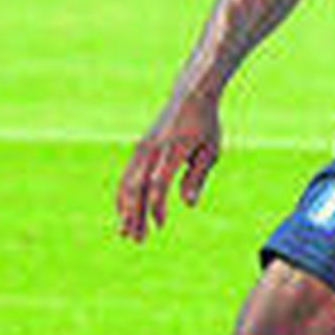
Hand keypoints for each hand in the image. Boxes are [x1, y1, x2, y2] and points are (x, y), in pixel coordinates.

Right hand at [117, 89, 221, 241]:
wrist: (190, 95)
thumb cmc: (205, 125)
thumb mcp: (210, 149)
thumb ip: (197, 176)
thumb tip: (188, 204)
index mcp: (173, 149)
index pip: (158, 183)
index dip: (156, 206)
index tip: (159, 225)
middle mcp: (153, 149)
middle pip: (137, 187)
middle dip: (135, 215)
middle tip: (136, 239)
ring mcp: (143, 147)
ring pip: (127, 182)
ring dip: (126, 209)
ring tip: (127, 232)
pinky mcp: (139, 148)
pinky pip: (127, 175)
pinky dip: (124, 196)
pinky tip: (125, 212)